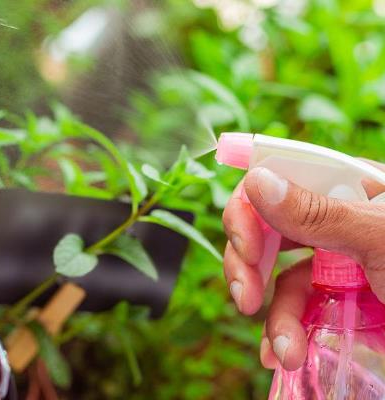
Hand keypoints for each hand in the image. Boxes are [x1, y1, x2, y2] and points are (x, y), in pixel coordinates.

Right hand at [222, 164, 384, 370]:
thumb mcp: (384, 240)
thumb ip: (320, 212)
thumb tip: (258, 182)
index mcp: (350, 187)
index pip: (278, 178)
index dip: (250, 206)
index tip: (246, 243)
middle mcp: (336, 219)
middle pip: (266, 227)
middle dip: (248, 264)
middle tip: (246, 298)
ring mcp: (336, 262)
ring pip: (276, 275)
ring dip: (272, 315)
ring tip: (284, 351)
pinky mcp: (338, 299)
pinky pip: (294, 307)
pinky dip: (282, 331)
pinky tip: (282, 352)